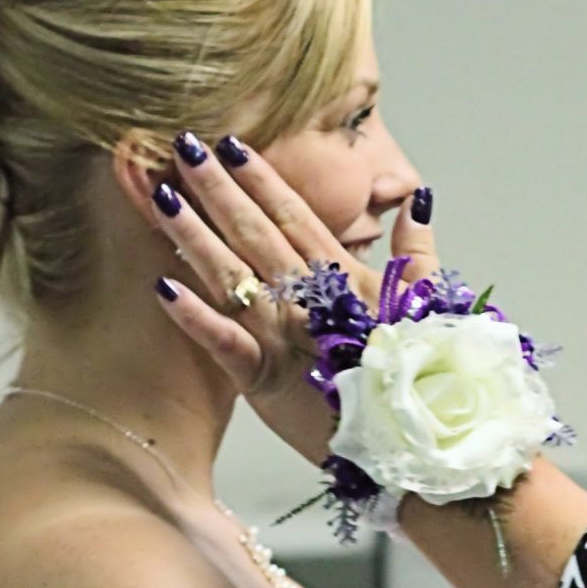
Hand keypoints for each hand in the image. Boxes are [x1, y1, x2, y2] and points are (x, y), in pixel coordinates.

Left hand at [125, 143, 436, 465]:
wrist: (419, 444)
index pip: (296, 217)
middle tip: (183, 144)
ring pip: (233, 275)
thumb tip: (417, 200)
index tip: (233, 143)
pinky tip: (161, 285)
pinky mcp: (267, 382)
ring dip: (194, 233)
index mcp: (347, 281)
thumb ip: (418, 249)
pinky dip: (195, 317)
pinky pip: (225, 344)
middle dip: (219, 188)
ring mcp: (286, 338)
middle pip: (257, 233)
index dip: (263, 179)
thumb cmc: (423, 379)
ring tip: (159, 193)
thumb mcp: (427, 304)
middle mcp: (311, 300)